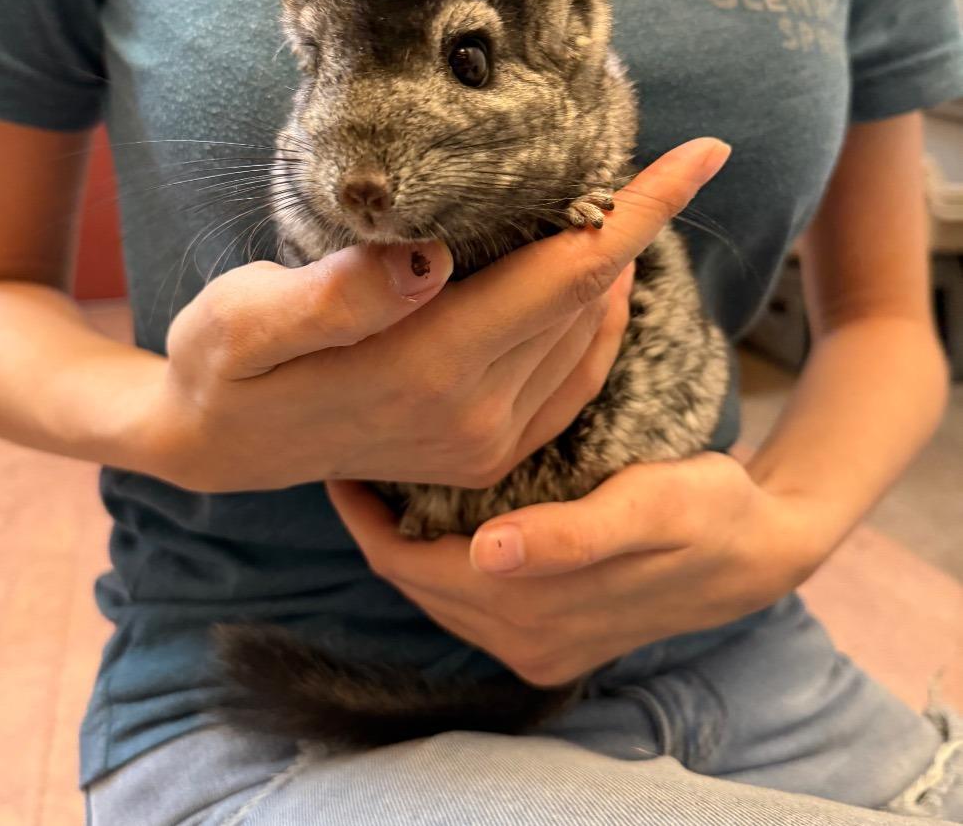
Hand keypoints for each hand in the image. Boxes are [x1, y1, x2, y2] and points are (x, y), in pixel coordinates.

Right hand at [140, 137, 730, 492]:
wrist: (219, 445)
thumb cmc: (224, 365)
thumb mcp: (248, 321)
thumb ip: (336, 297)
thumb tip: (431, 258)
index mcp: (428, 370)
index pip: (564, 274)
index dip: (640, 209)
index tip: (707, 151)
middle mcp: (474, 415)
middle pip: (588, 300)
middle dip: (632, 225)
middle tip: (658, 157)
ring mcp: (483, 442)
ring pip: (585, 337)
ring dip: (614, 270)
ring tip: (623, 205)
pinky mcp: (482, 452)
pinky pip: (570, 382)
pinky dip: (596, 327)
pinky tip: (596, 288)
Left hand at [327, 452, 818, 686]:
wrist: (758, 547)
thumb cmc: (705, 508)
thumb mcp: (649, 506)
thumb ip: (571, 535)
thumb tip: (489, 552)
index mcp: (538, 613)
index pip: (413, 568)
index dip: (368, 518)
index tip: (344, 459)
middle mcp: (527, 642)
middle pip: (415, 583)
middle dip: (378, 526)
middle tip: (357, 455)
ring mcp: (537, 646)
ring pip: (437, 592)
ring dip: (406, 541)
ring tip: (387, 479)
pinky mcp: (550, 638)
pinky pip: (468, 599)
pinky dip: (443, 557)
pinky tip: (440, 512)